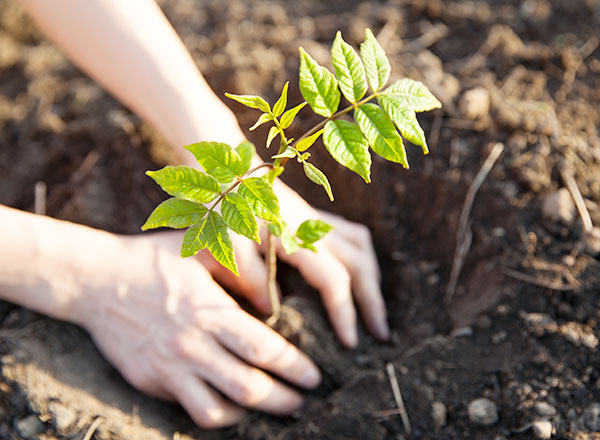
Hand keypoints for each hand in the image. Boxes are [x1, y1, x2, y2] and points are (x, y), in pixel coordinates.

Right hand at [72, 232, 320, 427]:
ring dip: (251, 414)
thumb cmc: (155, 259)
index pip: (264, 349)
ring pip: (218, 410)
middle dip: (283, 400)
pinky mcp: (150, 382)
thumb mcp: (201, 251)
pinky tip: (231, 405)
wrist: (95, 279)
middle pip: (249, 388)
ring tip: (270, 407)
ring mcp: (168, 368)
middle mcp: (191, 345)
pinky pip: (189, 410)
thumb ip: (241, 271)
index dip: (295, 367)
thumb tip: (272, 301)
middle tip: (302, 401)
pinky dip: (217, 414)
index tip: (313, 376)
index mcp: (209, 311)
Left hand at [195, 180, 388, 347]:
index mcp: (298, 236)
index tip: (350, 343)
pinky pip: (351, 235)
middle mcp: (316, 227)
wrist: (226, 170)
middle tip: (381, 335)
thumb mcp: (229, 245)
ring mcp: (317, 219)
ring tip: (372, 308)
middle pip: (360, 264)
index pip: (334, 280)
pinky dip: (360, 258)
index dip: (345, 312)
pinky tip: (354, 275)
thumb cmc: (224, 207)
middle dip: (373, 301)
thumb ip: (252, 278)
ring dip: (371, 278)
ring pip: (362, 247)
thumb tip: (272, 310)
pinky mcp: (313, 216)